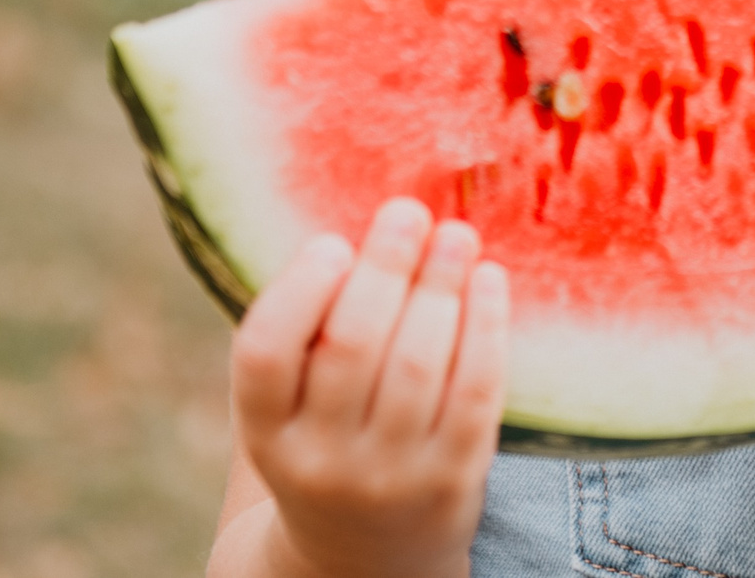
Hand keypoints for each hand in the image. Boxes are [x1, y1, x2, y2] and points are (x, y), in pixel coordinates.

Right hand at [218, 198, 508, 577]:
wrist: (365, 557)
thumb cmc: (328, 440)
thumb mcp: (291, 405)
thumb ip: (307, 331)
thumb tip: (365, 225)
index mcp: (268, 432)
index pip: (265, 354)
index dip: (300, 290)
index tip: (333, 241)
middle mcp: (322, 461)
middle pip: (353, 347)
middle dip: (385, 266)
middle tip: (409, 211)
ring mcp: (391, 476)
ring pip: (418, 364)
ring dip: (441, 286)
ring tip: (456, 234)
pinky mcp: (454, 481)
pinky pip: (476, 391)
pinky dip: (486, 326)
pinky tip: (489, 279)